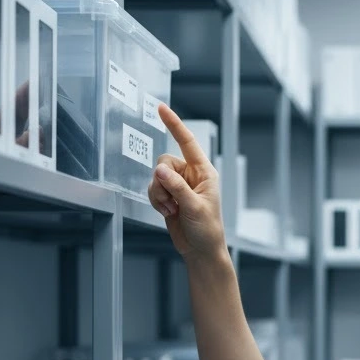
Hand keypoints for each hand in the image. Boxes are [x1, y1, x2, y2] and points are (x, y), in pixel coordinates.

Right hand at [148, 105, 225, 259]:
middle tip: (173, 200)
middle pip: (164, 162)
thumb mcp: (194, 207)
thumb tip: (159, 170)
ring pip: (155, 177)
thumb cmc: (207, 229)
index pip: (187, 142)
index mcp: (204, 172)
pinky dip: (156, 200)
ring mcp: (179, 185)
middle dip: (163, 182)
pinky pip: (152, 189)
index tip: (161, 109)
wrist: (201, 250)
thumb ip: (176, 187)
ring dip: (159, 194)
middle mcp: (191, 175)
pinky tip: (168, 212)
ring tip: (172, 209)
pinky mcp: (168, 196)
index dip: (174, 125)